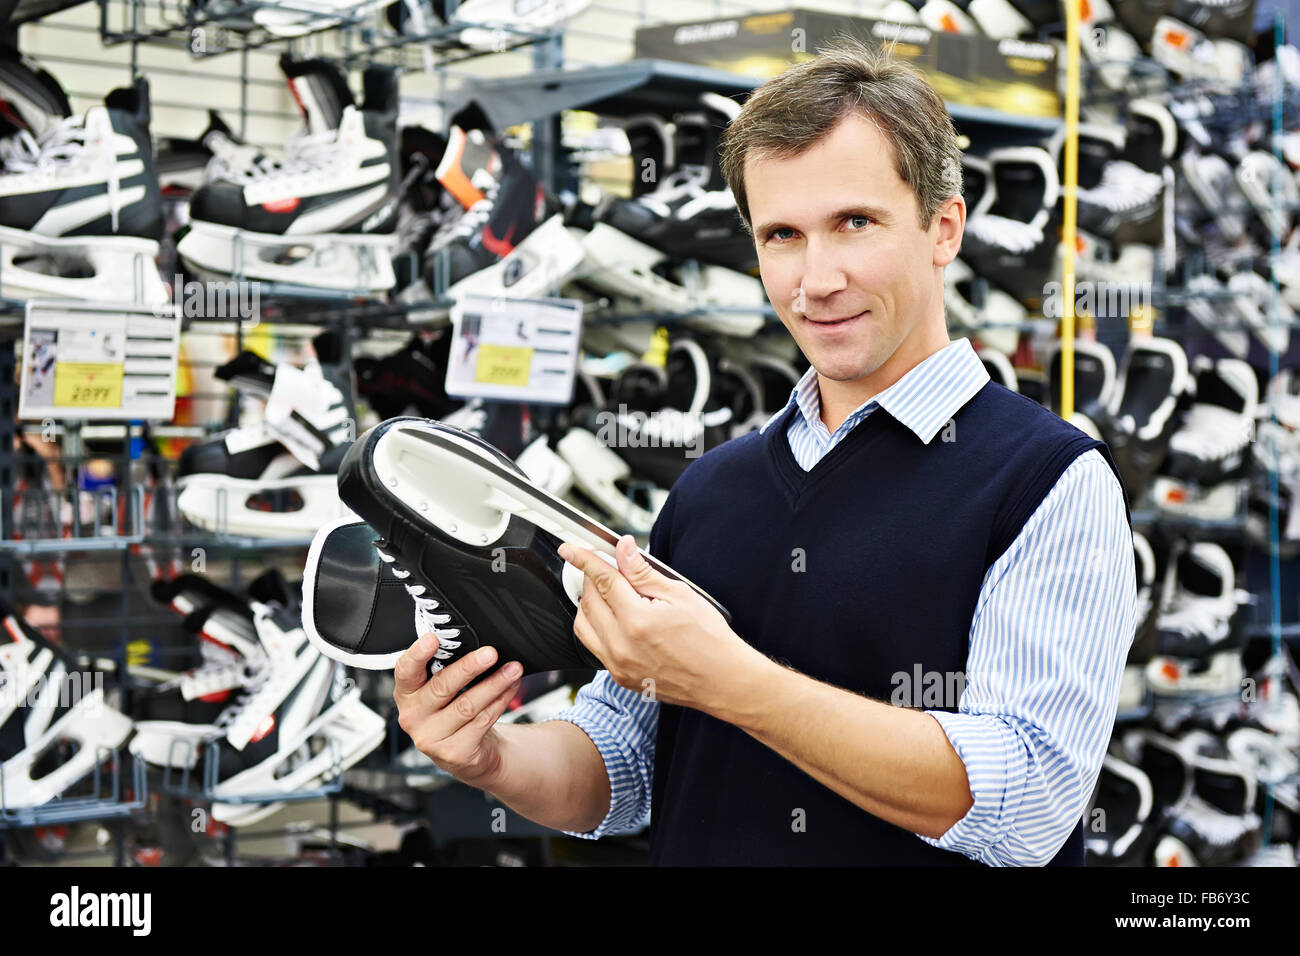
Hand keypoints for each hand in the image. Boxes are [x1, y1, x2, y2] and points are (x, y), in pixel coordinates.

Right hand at [393, 634, 521, 787]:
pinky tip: (511, 688)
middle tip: (490, 653)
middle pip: (442, 687)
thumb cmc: (451, 710)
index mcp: (406, 693)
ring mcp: (430, 738)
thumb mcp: (439, 689)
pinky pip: (482, 721)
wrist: (464, 753)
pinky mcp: (453, 753)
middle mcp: (412, 716)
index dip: (417, 654)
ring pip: (467, 705)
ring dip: (494, 684)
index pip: (405, 671)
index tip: (433, 639)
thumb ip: (444, 668)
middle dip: (469, 667)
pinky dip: (500, 701)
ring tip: (513, 669)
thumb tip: (471, 642)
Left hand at [558, 534, 760, 712]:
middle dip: (592, 579)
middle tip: (608, 568)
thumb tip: (624, 550)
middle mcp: (621, 646)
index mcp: (637, 620)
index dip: (584, 560)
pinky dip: (597, 627)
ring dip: (589, 604)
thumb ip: (644, 573)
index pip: (601, 580)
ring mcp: (618, 665)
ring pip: (583, 625)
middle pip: (588, 600)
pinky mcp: (619, 677)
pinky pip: (594, 646)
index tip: (571, 549)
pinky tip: (616, 619)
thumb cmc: (709, 639)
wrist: (722, 680)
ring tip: (610, 593)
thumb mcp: (680, 595)